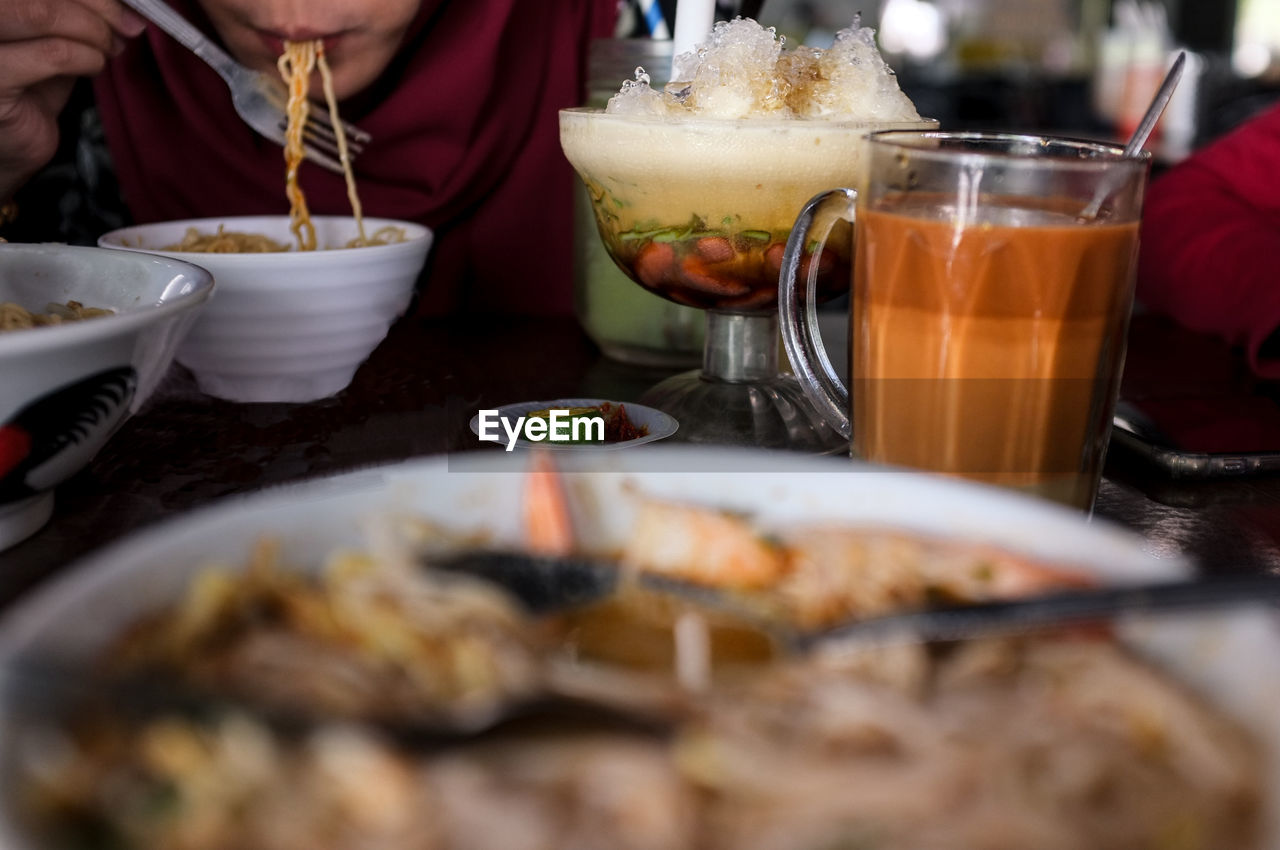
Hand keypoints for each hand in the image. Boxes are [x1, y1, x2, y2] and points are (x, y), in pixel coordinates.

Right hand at [0, 0, 145, 201]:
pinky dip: (86, 58)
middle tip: (129, 25)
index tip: (129, 2)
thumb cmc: (29, 87)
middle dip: (99, 6)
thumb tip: (126, 2)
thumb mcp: (53, 38)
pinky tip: (93, 67)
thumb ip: (77, 15)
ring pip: (44, 15)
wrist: (8, 144)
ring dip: (94, 33)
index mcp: (2, 5)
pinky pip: (53, 54)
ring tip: (110, 49)